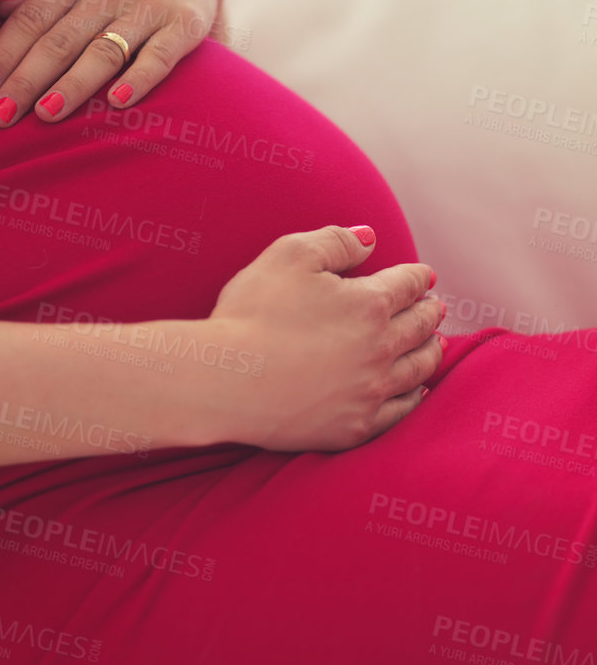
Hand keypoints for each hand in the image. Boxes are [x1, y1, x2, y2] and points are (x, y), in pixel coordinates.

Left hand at [0, 0, 226, 128]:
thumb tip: (1, 9)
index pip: (32, 18)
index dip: (4, 52)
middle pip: (60, 41)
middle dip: (26, 79)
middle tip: (0, 114)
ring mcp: (148, 7)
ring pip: (104, 52)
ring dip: (73, 85)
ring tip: (45, 114)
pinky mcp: (184, 24)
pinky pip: (160, 57)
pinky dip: (139, 79)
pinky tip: (117, 102)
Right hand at [205, 225, 444, 452]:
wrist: (227, 380)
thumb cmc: (254, 311)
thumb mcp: (290, 254)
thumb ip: (336, 241)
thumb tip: (370, 238)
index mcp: (370, 303)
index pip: (408, 285)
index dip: (418, 277)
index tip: (424, 276)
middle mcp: (381, 348)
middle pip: (420, 327)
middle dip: (430, 312)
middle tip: (436, 307)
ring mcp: (371, 391)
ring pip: (418, 369)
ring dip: (431, 351)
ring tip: (436, 343)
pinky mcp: (356, 426)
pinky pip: (401, 412)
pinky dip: (415, 396)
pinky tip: (417, 391)